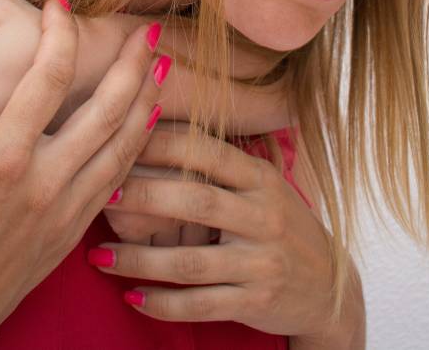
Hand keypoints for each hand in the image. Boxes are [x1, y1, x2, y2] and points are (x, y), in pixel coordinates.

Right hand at [0, 0, 169, 349]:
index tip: (61, 4)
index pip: (46, 78)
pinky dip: (139, 144)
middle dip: (131, 62)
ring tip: (163, 65)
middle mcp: (45, 181)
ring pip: (125, 144)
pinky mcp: (75, 230)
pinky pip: (120, 178)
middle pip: (106, 108)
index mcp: (2, 159)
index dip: (58, 34)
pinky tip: (146, 123)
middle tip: (149, 27)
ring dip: (146, 99)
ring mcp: (67, 209)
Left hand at [91, 128, 364, 346]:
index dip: (163, 143)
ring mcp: (261, 262)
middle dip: (143, 197)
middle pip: (195, 201)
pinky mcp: (256, 302)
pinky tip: (131, 297)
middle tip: (101, 194)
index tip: (121, 138)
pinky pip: (200, 304)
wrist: (329, 287)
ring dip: (139, 260)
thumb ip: (221, 164)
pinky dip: (162, 303)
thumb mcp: (264, 186)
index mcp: (261, 179)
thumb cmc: (280, 225)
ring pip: (190, 261)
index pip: (208, 151)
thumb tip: (158, 124)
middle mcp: (264, 216)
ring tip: (99, 255)